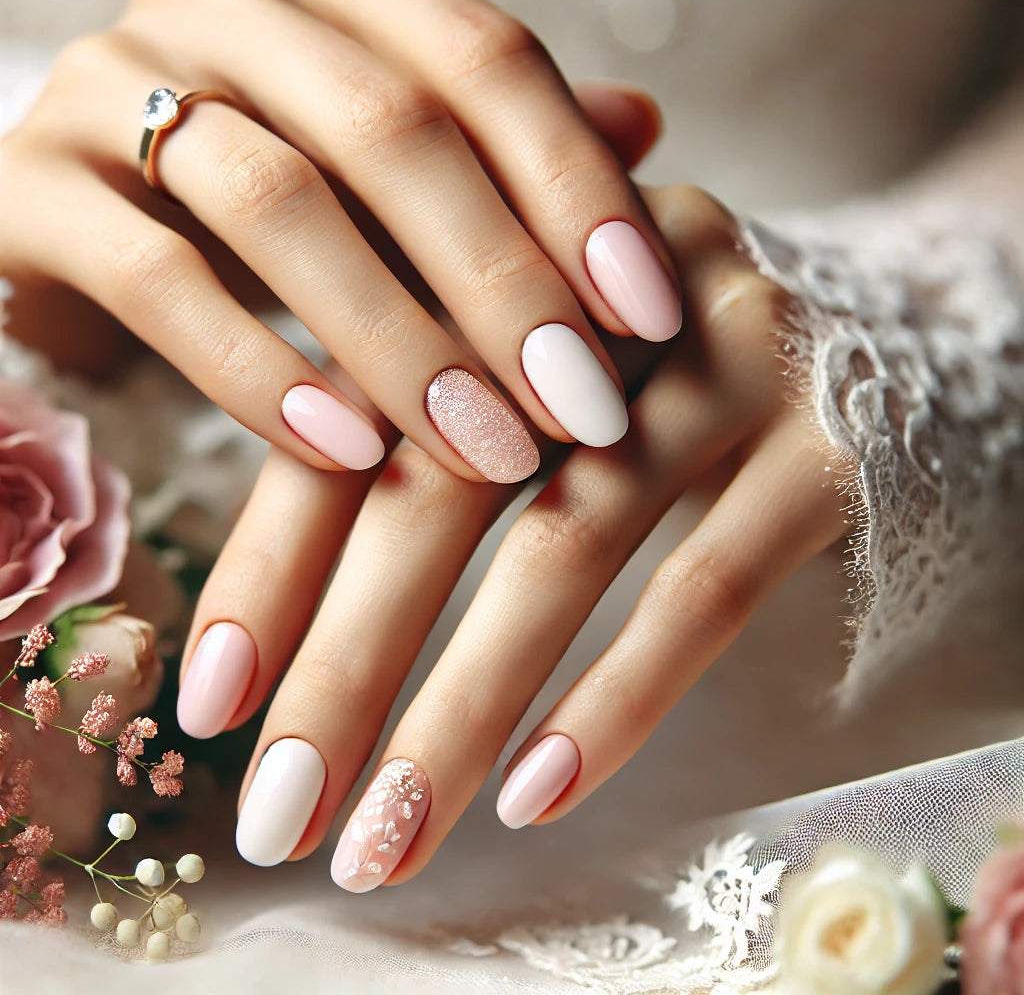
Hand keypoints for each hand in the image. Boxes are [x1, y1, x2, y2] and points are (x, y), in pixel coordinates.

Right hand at [0, 0, 680, 481]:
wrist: (80, 231)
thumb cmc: (269, 212)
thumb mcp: (394, 179)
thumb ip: (502, 148)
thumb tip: (643, 127)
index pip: (483, 59)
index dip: (579, 188)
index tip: (654, 316)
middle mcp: (220, 6)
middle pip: (394, 129)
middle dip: (505, 283)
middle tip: (585, 407)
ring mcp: (111, 87)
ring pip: (282, 202)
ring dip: (404, 345)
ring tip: (491, 451)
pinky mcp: (32, 190)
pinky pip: (160, 281)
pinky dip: (265, 375)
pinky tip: (352, 453)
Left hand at [176, 181, 849, 879]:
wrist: (875, 327)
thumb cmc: (649, 376)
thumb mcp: (524, 371)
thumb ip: (414, 436)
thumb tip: (285, 635)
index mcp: (495, 257)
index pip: (348, 413)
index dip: (271, 564)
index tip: (211, 707)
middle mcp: (602, 288)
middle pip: (440, 482)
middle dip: (346, 664)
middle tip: (279, 812)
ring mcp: (727, 350)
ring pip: (565, 542)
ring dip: (460, 707)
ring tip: (388, 840)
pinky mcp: (825, 437)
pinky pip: (706, 581)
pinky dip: (616, 695)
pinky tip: (534, 793)